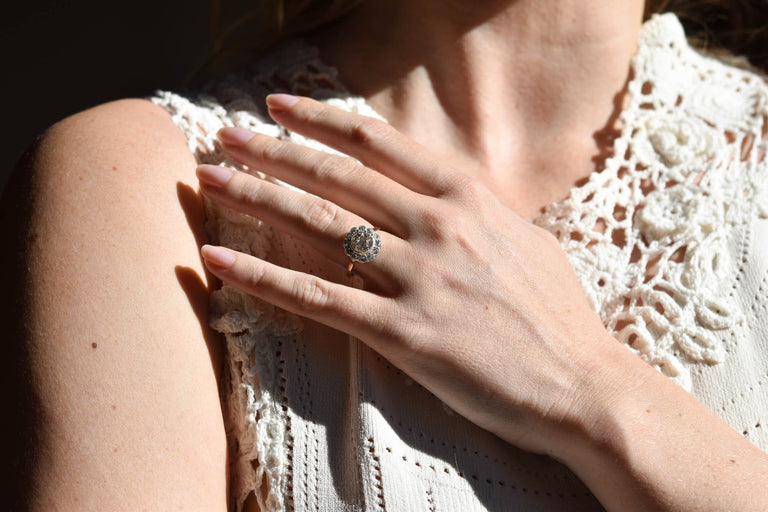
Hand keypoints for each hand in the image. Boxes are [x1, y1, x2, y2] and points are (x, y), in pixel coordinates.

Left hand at [196, 93, 631, 457]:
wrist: (582, 383)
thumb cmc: (556, 313)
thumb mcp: (521, 238)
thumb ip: (473, 211)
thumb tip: (434, 196)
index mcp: (468, 196)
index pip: (378, 142)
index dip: (321, 119)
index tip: (279, 107)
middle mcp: (439, 225)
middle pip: (337, 175)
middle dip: (273, 150)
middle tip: (225, 136)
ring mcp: (420, 277)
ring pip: (320, 224)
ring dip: (257, 196)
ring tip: (211, 180)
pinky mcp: (404, 333)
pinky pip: (318, 298)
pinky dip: (263, 276)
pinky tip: (221, 260)